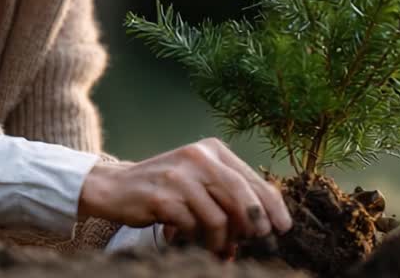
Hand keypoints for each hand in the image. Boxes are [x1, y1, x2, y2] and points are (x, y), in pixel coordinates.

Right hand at [78, 138, 291, 256]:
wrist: (116, 187)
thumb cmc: (166, 188)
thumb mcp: (200, 181)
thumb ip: (229, 194)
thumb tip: (266, 223)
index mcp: (212, 150)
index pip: (252, 178)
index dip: (272, 205)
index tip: (283, 227)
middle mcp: (198, 157)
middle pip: (241, 194)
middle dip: (254, 224)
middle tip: (256, 242)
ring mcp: (179, 176)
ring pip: (219, 217)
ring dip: (222, 241)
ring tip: (218, 249)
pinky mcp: (163, 196)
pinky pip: (194, 227)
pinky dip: (198, 241)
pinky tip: (192, 242)